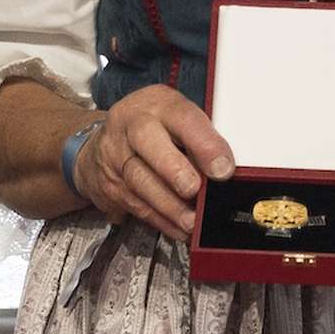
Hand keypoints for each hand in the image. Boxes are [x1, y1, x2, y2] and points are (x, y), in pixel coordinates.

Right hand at [73, 84, 233, 240]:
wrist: (108, 141)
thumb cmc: (154, 127)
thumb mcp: (177, 118)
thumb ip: (200, 138)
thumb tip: (226, 170)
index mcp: (158, 104)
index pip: (182, 118)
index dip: (204, 143)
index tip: (222, 168)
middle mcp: (133, 125)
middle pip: (148, 143)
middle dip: (174, 169)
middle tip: (194, 190)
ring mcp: (117, 155)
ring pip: (140, 181)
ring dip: (169, 206)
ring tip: (191, 221)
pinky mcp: (111, 185)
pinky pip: (137, 206)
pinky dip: (161, 221)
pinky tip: (179, 229)